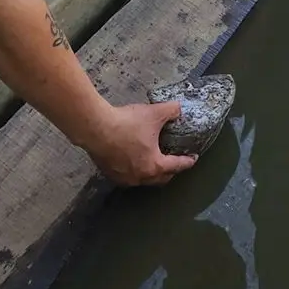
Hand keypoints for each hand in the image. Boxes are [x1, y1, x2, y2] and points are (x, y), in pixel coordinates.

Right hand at [81, 101, 198, 185]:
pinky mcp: (109, 173)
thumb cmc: (127, 123)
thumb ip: (171, 111)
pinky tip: (131, 161)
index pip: (176, 166)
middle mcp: (140, 177)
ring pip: (142, 180)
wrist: (96, 128)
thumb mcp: (154, 113)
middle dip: (169, 172)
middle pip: (160, 179)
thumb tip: (178, 108)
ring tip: (152, 162)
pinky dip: (133, 170)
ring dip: (150, 173)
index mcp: (155, 165)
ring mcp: (123, 177)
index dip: (187, 161)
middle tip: (173, 162)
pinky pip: (127, 176)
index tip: (193, 159)